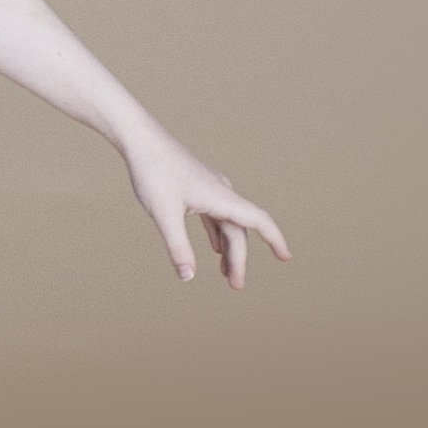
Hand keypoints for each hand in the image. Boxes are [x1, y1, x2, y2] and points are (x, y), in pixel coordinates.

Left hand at [123, 132, 290, 287]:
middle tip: (235, 286)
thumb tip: (188, 278)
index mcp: (221, 197)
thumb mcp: (164, 215)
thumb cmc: (153, 173)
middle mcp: (222, 192)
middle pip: (239, 231)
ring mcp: (210, 189)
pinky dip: (217, 234)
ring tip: (226, 274)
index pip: (259, 221)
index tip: (286, 258)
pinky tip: (214, 250)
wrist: (141, 141)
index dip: (275, 239)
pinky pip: (215, 216)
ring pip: (227, 224)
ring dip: (229, 249)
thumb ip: (178, 247)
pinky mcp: (197, 188)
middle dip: (239, 259)